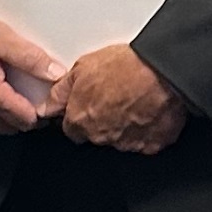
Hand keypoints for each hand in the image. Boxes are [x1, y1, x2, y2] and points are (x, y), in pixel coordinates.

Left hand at [59, 43, 185, 153]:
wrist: (164, 70)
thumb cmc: (126, 66)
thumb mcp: (82, 67)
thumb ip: (60, 92)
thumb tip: (48, 105)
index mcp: (81, 120)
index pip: (71, 129)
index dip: (80, 115)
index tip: (89, 104)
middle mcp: (102, 136)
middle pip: (96, 135)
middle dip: (103, 121)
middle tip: (115, 97)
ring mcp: (128, 143)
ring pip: (121, 139)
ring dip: (125, 125)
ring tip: (136, 100)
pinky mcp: (153, 144)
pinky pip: (146, 141)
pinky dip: (147, 129)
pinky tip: (151, 110)